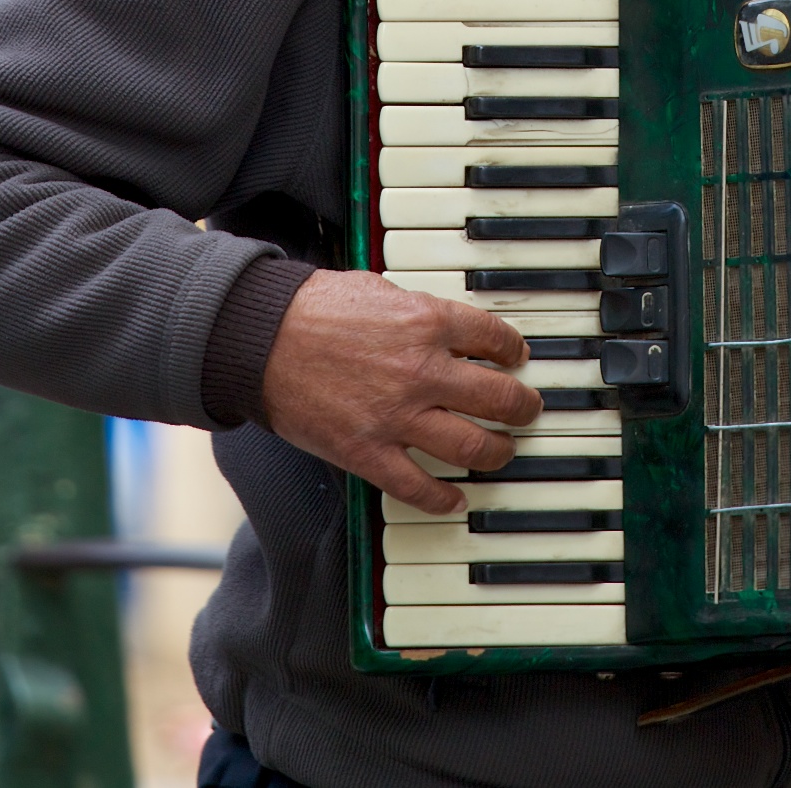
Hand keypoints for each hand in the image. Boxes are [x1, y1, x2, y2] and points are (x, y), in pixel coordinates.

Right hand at [261, 269, 542, 511]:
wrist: (262, 338)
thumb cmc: (313, 307)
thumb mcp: (379, 290)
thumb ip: (417, 313)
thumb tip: (444, 329)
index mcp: (426, 321)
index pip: (494, 338)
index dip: (513, 350)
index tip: (517, 358)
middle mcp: (421, 370)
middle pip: (499, 397)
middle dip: (523, 406)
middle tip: (528, 409)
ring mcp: (397, 416)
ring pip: (473, 446)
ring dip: (498, 451)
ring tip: (503, 450)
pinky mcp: (368, 452)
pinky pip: (419, 487)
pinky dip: (443, 499)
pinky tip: (455, 499)